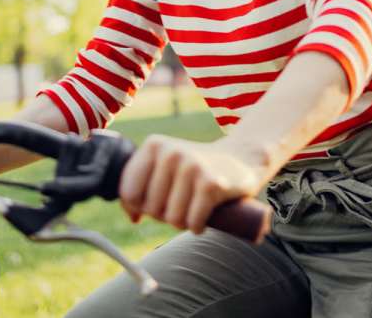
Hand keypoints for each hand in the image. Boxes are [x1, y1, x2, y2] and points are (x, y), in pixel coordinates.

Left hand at [118, 135, 263, 233]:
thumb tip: (133, 218)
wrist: (242, 158)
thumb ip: (142, 185)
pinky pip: (192, 222)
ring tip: (193, 207)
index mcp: (154, 145)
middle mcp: (171, 153)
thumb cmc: (196, 168)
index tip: (156, 202)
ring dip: (183, 222)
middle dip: (165, 215)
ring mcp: (192, 167)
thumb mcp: (165, 165)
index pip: (129, 192)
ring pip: (172, 219)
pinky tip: (205, 216)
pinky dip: (198, 226)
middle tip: (182, 203)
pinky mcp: (211, 184)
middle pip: (151, 209)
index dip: (140, 206)